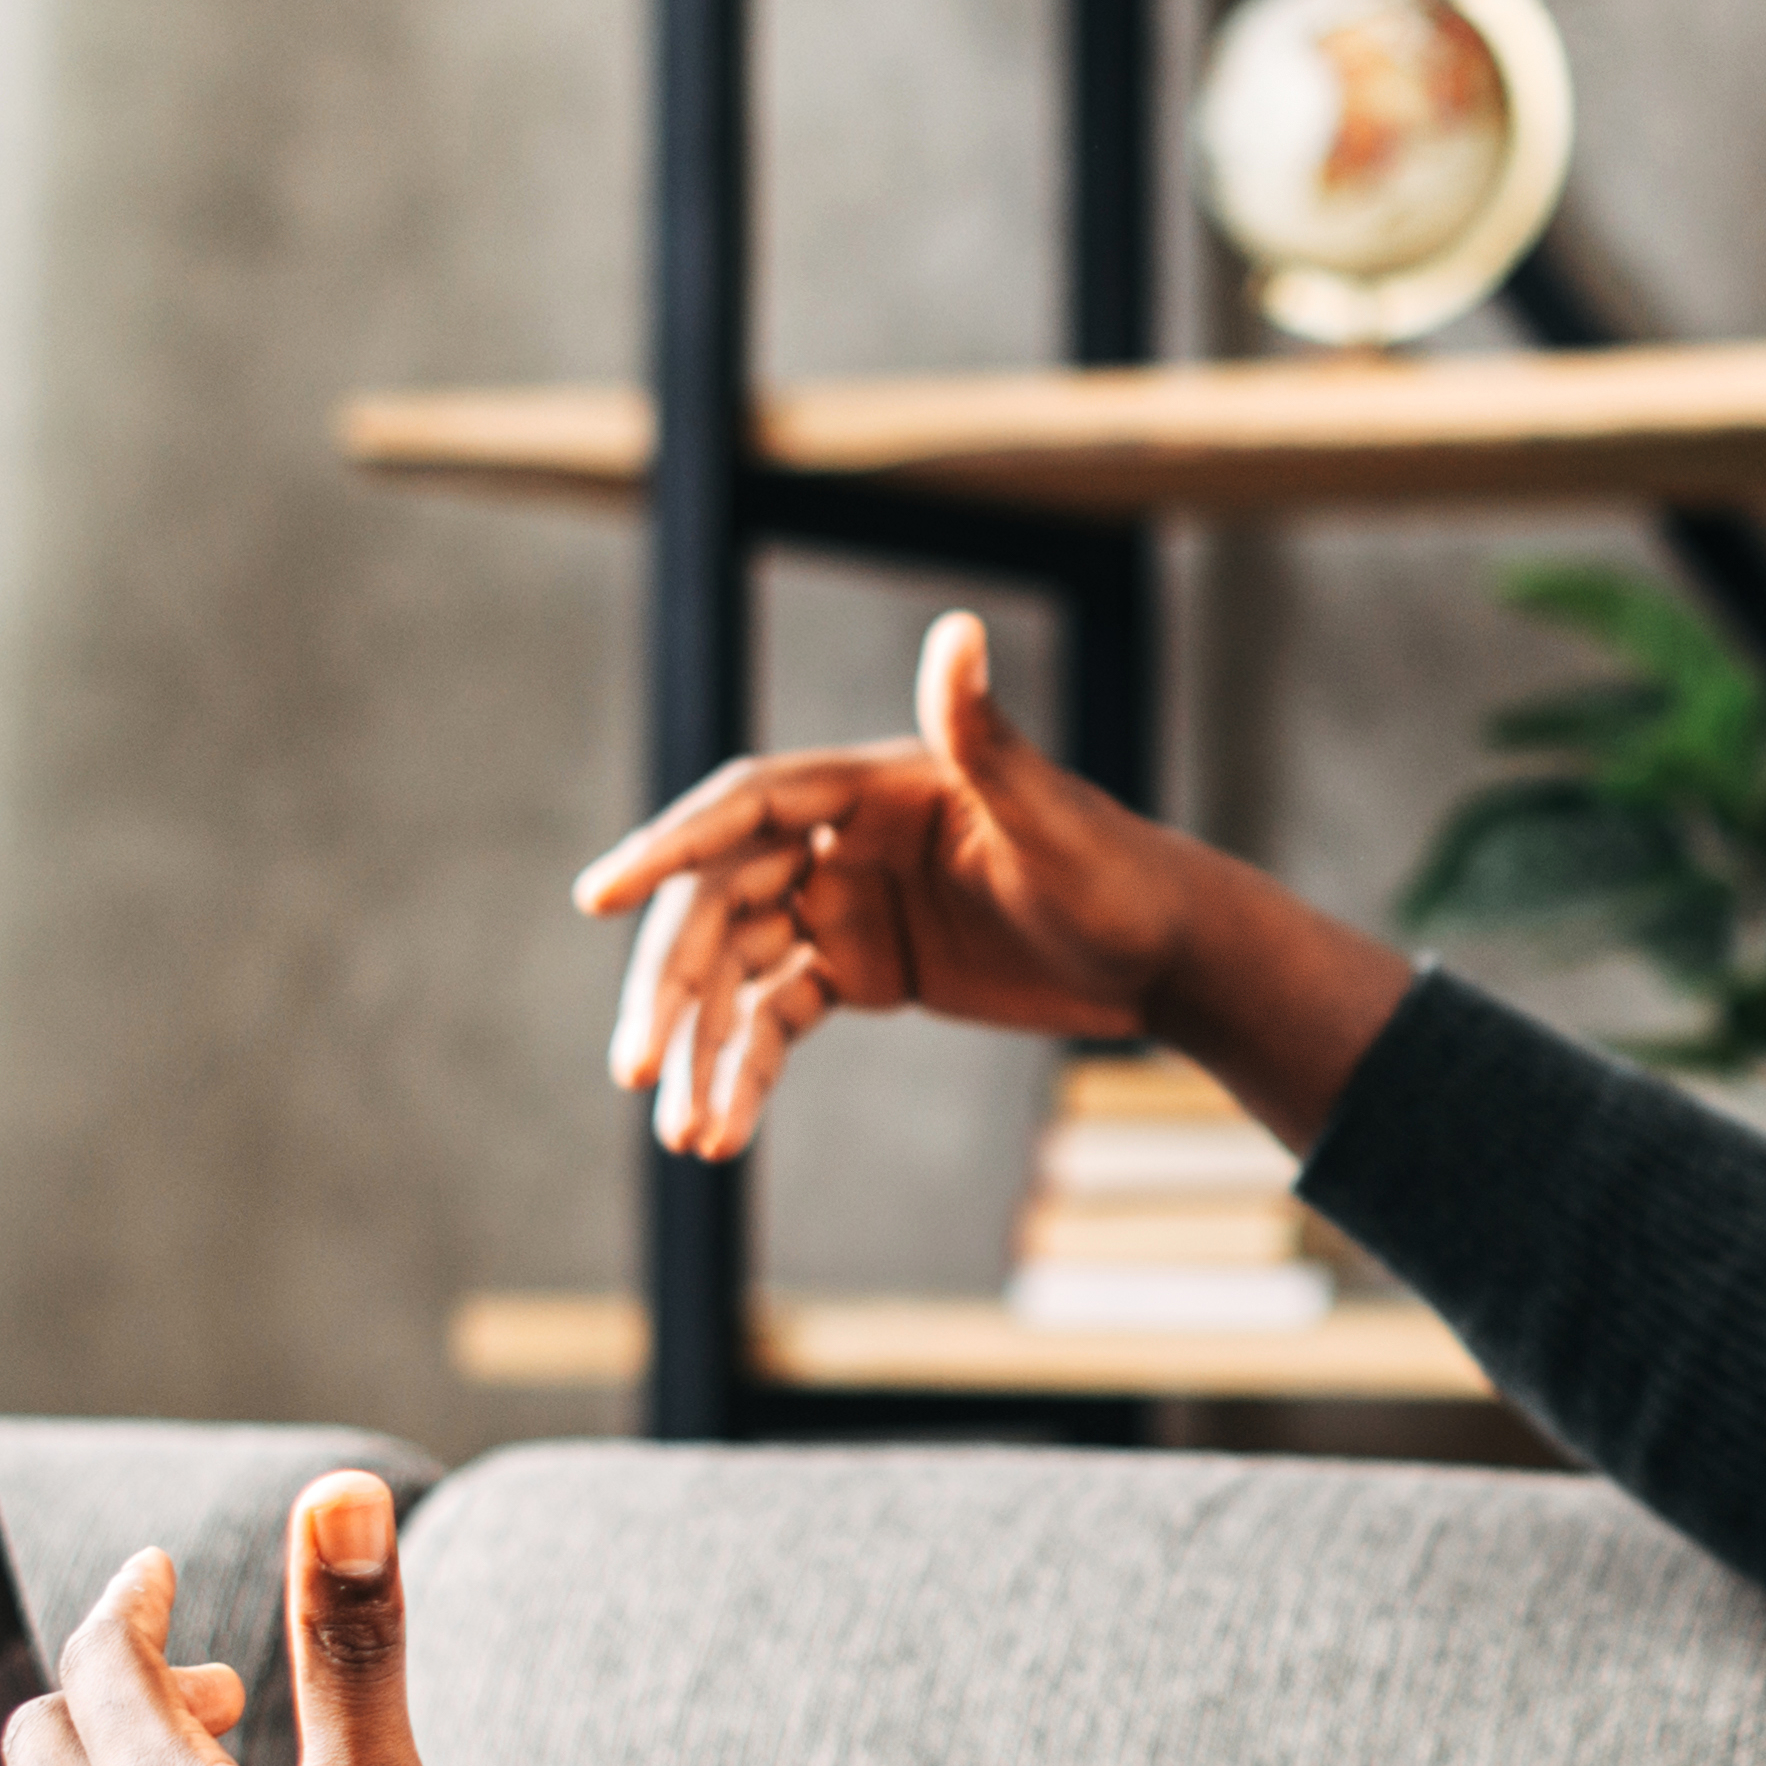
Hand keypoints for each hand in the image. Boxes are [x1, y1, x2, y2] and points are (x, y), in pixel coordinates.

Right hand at [573, 608, 1211, 1157]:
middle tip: (634, 1066)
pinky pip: (779, 1019)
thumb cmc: (1117, 873)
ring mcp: (843, 907)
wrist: (1164, 954)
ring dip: (702, 1050)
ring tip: (682, 1133)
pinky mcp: (860, 969)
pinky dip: (745, 1072)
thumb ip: (986, 734)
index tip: (601, 896)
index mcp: (869, 786)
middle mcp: (839, 841)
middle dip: (673, 988)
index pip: (742, 809)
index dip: (668, 849)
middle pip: (720, 907)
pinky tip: (719, 1132)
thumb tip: (959, 631)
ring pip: (739, 976)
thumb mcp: (1048, 816)